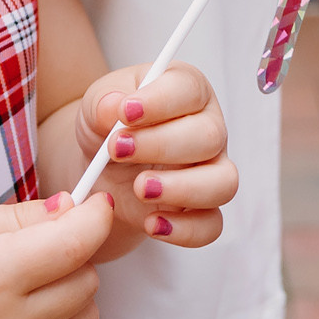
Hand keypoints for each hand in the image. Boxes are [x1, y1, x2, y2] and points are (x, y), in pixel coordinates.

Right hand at [0, 195, 113, 318]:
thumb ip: (22, 217)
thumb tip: (73, 207)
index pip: (75, 245)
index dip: (95, 217)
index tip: (96, 203)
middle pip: (86, 279)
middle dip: (75, 253)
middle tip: (41, 244)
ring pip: (88, 314)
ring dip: (74, 290)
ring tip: (34, 280)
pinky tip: (34, 311)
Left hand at [74, 61, 237, 250]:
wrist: (100, 165)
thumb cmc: (108, 125)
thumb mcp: (96, 105)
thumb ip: (103, 102)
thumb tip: (115, 107)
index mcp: (186, 91)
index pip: (190, 89)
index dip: (161, 101)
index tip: (125, 112)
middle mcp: (208, 128)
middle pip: (209, 136)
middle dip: (161, 145)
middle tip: (117, 150)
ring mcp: (211, 171)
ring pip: (222, 182)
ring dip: (181, 188)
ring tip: (139, 188)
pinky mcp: (202, 210)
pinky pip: (211, 226)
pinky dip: (184, 229)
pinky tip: (151, 223)